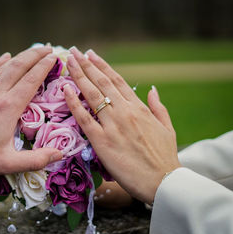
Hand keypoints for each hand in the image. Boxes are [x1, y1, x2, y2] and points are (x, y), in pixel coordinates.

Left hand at [0, 46, 62, 178]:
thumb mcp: (7, 164)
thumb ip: (35, 160)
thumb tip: (59, 155)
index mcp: (8, 108)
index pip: (31, 80)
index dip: (45, 67)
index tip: (55, 57)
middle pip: (20, 66)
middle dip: (36, 55)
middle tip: (49, 48)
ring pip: (5, 67)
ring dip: (21, 56)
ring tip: (34, 50)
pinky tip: (5, 56)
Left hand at [63, 47, 180, 203]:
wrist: (163, 182)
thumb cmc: (165, 157)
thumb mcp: (167, 127)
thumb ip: (158, 106)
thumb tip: (151, 89)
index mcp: (139, 108)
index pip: (117, 81)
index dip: (102, 66)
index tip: (91, 54)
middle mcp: (124, 112)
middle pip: (102, 83)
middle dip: (86, 65)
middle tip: (73, 51)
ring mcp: (113, 125)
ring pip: (92, 95)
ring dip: (78, 76)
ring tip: (67, 61)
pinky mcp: (102, 142)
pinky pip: (84, 118)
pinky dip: (73, 102)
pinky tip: (65, 89)